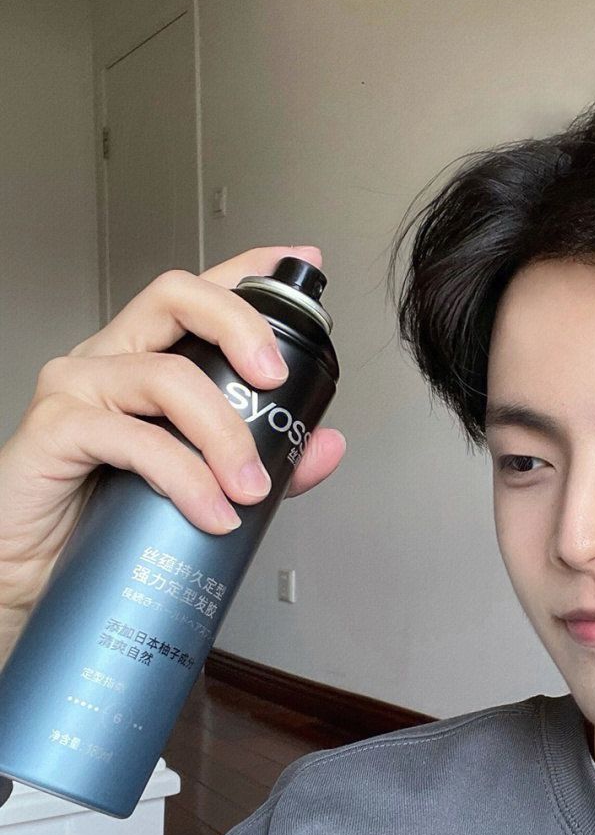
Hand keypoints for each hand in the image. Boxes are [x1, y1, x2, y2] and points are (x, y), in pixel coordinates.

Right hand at [0, 246, 346, 622]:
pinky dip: (183, 476)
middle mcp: (110, 360)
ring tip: (248, 488)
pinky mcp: (55, 430)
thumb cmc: (101, 520)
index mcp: (145, 359)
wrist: (29, 572)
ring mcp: (77, 388)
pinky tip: (207, 510)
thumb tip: (325, 446)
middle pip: (177, 296)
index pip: (198, 293)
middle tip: (275, 379)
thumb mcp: (202, 485)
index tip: (301, 263)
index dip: (250, 270)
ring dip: (224, 434)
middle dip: (242, 327)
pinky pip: (132, 437)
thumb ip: (267, 461)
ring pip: (166, 375)